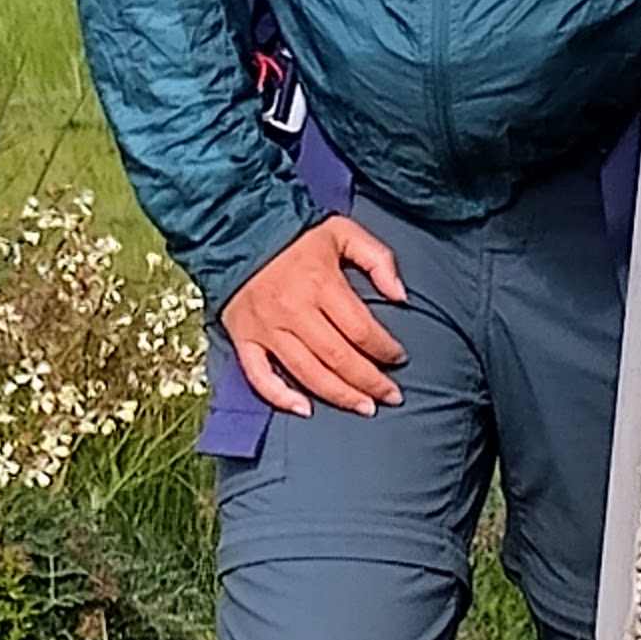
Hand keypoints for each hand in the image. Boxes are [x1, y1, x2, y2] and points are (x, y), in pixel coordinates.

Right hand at [220, 217, 409, 419]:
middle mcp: (293, 310)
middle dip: (370, 381)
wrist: (240, 229)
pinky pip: (259, 376)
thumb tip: (400, 296)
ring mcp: (267, 328)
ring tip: (364, 408)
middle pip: (338, 358)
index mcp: (320, 282)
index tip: (399, 358)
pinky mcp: (244, 338)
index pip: (360, 329)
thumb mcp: (344, 232)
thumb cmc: (297, 234)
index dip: (384, 349)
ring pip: (307, 373)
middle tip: (391, 396)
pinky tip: (305, 409)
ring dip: (339, 396)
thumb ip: (378, 259)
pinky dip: (281, 397)